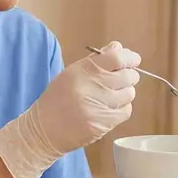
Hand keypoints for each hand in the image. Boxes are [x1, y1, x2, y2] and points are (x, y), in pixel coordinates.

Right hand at [0, 41, 140, 177]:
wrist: (43, 130)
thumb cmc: (57, 99)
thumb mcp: (71, 74)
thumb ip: (96, 61)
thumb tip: (118, 48)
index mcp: (82, 70)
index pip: (116, 58)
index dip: (130, 58)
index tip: (134, 59)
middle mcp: (91, 86)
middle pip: (127, 76)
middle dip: (130, 76)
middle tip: (123, 79)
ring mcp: (98, 106)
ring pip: (129, 94)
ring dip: (125, 93)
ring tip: (113, 96)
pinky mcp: (102, 124)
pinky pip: (126, 111)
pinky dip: (122, 108)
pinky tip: (110, 108)